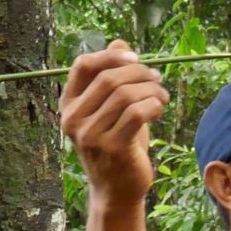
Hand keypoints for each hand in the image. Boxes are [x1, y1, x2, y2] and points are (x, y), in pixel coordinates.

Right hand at [60, 40, 168, 202]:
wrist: (117, 189)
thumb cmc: (117, 144)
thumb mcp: (112, 109)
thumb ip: (113, 76)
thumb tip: (120, 41)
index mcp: (68, 105)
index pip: (83, 65)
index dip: (110, 56)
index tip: (135, 57)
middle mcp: (73, 119)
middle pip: (109, 78)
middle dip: (140, 73)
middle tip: (157, 79)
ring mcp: (90, 135)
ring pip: (125, 95)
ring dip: (151, 90)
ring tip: (162, 96)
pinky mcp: (112, 148)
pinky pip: (136, 114)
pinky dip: (153, 105)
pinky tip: (159, 109)